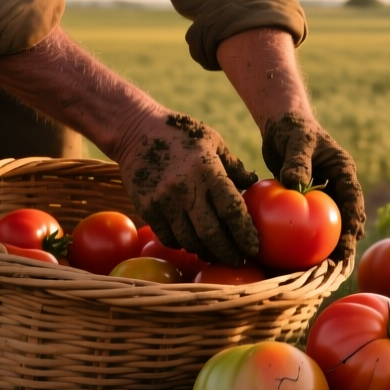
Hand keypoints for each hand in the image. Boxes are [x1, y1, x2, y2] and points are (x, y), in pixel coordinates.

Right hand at [113, 109, 259, 264]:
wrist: (135, 129)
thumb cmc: (181, 133)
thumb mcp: (212, 141)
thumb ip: (233, 166)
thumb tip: (253, 183)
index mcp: (207, 171)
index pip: (232, 210)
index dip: (245, 234)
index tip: (254, 247)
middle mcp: (185, 189)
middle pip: (211, 234)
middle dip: (228, 252)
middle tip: (239, 260)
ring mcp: (164, 201)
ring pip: (189, 240)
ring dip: (205, 251)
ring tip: (216, 254)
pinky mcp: (147, 208)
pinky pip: (168, 237)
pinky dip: (183, 244)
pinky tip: (192, 242)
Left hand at [261, 112, 364, 259]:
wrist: (282, 124)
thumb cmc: (292, 129)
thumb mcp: (296, 140)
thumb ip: (297, 160)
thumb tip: (295, 184)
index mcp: (343, 170)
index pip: (353, 199)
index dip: (353, 222)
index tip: (349, 242)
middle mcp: (339, 184)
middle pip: (347, 216)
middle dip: (347, 241)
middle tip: (340, 264)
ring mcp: (326, 192)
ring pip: (332, 221)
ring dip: (331, 242)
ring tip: (325, 268)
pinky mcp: (311, 198)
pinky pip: (312, 219)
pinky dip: (309, 235)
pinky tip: (299, 255)